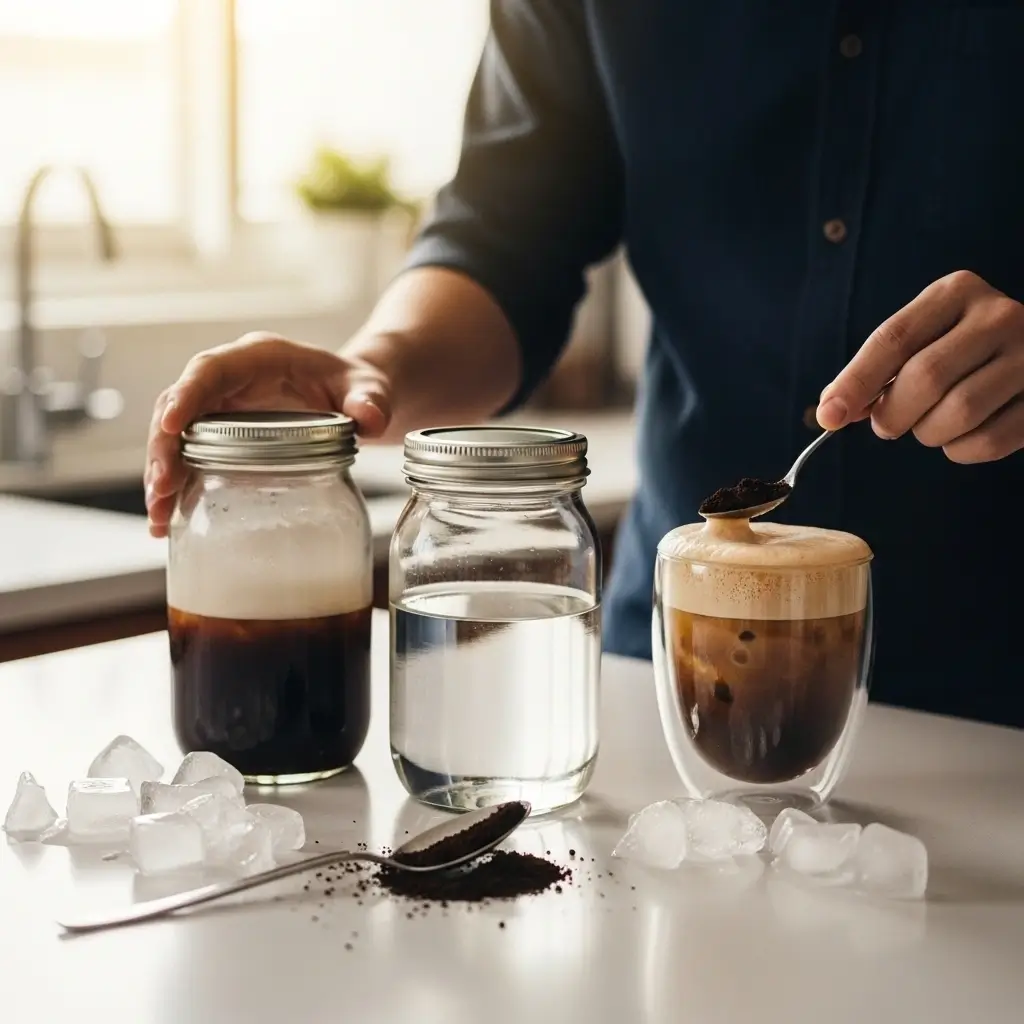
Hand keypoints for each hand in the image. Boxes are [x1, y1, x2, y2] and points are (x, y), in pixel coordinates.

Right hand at [145, 332, 390, 537]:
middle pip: (179, 405)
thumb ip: (371, 401)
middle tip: (161, 490)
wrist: (355, 395)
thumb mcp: (369, 388)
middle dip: (164, 447)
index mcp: (258, 357)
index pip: (211, 369)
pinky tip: (167, 521)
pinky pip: (186, 455)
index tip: (171, 427)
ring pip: (174, 434)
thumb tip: (369, 419)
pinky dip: (176, 486)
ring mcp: (221, 406)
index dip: (187, 395)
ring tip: (158, 518)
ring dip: (161, 474)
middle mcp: (230, 379)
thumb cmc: (358, 384)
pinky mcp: (220, 433)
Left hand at [817, 270, 1023, 462]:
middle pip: (926, 377)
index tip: (828, 416)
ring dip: (928, 433)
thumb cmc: (960, 349)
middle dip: (892, 414)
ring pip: (958, 413)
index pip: (893, 339)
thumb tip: (832, 410)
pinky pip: (988, 441)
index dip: (856, 382)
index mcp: (956, 292)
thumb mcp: (921, 338)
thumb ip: (877, 369)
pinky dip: (961, 450)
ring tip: (929, 425)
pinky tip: (962, 435)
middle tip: (886, 425)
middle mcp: (999, 316)